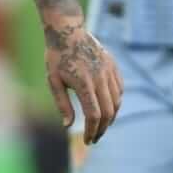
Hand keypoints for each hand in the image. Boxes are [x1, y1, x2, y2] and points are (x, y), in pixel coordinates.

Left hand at [46, 20, 122, 143]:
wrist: (68, 31)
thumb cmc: (56, 57)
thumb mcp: (53, 81)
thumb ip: (62, 104)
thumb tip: (68, 126)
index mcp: (83, 83)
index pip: (94, 114)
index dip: (92, 131)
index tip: (88, 141)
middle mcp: (99, 77)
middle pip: (108, 112)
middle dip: (102, 129)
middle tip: (95, 138)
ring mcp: (109, 71)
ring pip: (117, 102)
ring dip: (111, 118)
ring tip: (101, 126)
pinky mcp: (113, 66)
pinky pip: (119, 89)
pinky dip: (116, 102)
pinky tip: (107, 109)